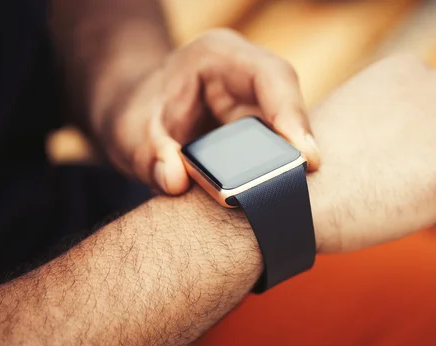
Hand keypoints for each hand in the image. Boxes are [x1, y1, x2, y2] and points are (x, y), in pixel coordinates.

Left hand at [94, 29, 320, 193]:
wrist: (134, 111)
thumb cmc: (136, 112)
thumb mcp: (130, 131)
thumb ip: (148, 154)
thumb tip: (175, 181)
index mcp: (217, 56)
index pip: (270, 76)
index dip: (292, 114)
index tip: (306, 156)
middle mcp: (244, 75)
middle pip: (288, 105)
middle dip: (297, 145)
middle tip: (299, 187)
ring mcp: (254, 101)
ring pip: (288, 129)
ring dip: (290, 162)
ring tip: (292, 198)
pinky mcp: (257, 126)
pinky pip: (278, 146)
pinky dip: (279, 169)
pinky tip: (279, 195)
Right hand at [308, 55, 435, 252]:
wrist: (290, 197)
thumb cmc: (309, 173)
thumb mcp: (354, 124)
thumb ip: (394, 122)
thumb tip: (422, 148)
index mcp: (409, 71)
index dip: (427, 155)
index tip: (391, 174)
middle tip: (397, 195)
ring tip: (409, 207)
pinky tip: (433, 223)